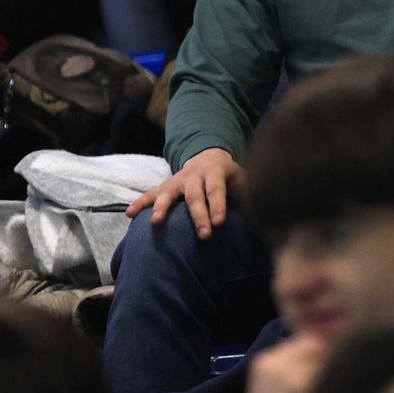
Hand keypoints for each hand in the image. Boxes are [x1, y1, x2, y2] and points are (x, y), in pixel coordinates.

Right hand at [125, 147, 244, 238]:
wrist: (209, 157)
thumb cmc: (230, 178)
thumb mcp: (243, 182)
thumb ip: (250, 197)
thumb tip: (264, 217)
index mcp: (216, 172)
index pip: (217, 189)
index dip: (218, 205)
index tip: (219, 223)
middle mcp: (195, 174)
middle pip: (195, 195)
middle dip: (198, 216)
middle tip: (203, 235)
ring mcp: (178, 179)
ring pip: (169, 192)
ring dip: (163, 207)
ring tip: (156, 222)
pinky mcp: (166, 186)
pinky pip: (151, 194)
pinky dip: (140, 203)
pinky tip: (129, 214)